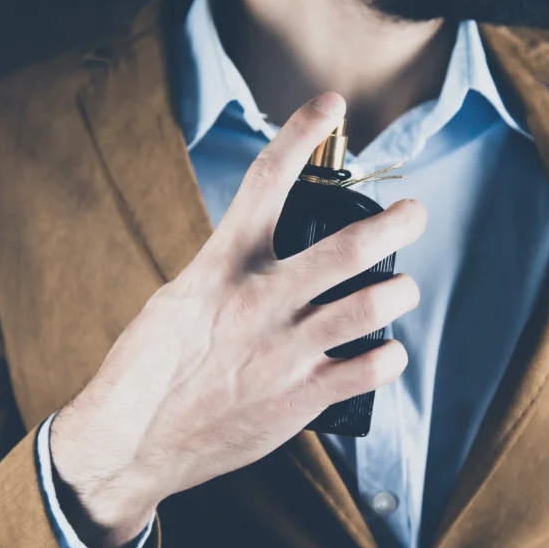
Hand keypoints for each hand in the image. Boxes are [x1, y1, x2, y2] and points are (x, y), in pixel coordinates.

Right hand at [50, 92, 425, 547]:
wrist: (133, 441)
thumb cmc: (151, 367)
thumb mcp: (179, 300)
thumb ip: (226, 270)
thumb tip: (260, 248)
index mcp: (223, 267)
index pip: (266, 182)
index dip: (301, 135)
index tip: (331, 106)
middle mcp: (260, 302)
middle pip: (347, 247)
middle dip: (395, 223)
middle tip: (414, 212)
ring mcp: (284, 352)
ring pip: (369, 306)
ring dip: (400, 291)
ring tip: (404, 287)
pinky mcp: (300, 400)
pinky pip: (367, 370)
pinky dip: (389, 357)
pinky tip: (389, 352)